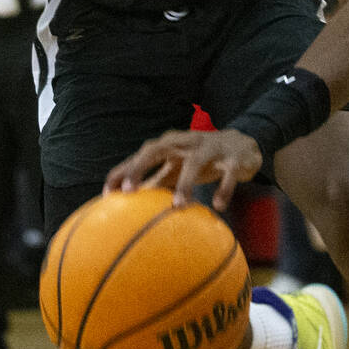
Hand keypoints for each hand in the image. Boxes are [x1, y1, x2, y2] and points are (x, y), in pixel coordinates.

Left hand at [103, 128, 262, 210]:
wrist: (241, 146)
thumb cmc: (199, 159)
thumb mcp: (176, 168)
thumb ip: (156, 180)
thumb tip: (131, 203)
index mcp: (168, 145)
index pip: (139, 155)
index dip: (122, 171)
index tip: (106, 193)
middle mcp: (184, 142)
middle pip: (156, 149)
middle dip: (139, 167)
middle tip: (129, 191)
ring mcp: (208, 148)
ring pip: (193, 162)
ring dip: (185, 184)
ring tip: (178, 206)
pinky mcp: (232, 159)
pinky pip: (228, 173)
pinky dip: (223, 188)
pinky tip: (218, 205)